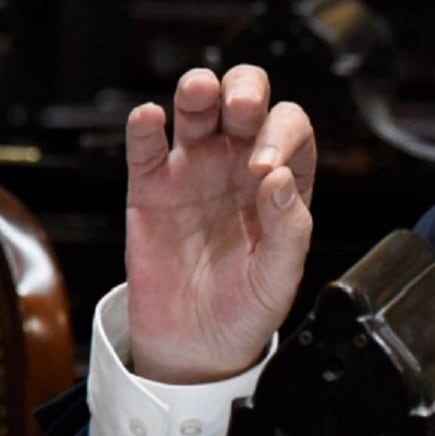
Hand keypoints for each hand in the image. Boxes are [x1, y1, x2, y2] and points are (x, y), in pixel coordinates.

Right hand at [125, 66, 315, 383]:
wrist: (195, 345)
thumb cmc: (245, 308)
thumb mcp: (280, 277)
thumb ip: (288, 229)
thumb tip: (280, 181)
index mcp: (279, 179)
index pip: (289, 128)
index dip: (281, 135)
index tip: (264, 170)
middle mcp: (238, 164)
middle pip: (245, 99)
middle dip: (245, 91)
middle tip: (242, 111)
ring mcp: (194, 170)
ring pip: (196, 109)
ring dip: (199, 90)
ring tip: (200, 91)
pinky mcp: (151, 187)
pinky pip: (146, 148)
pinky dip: (144, 126)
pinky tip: (150, 118)